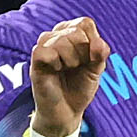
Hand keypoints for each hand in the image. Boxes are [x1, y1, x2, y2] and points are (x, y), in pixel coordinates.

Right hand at [29, 16, 109, 136]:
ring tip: (66, 70)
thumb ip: (100, 55)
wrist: (67, 113)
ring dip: (71, 59)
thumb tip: (99, 44)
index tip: (92, 59)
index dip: (93, 41)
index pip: (85, 23)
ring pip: (62, 40)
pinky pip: (46, 51)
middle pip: (76, 31)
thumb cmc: (79, 88)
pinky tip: (55, 70)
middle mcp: (57, 36)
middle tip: (77, 68)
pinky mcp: (36, 59)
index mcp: (72, 34)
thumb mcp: (95, 71)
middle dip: (83, 54)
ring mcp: (45, 46)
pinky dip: (56, 62)